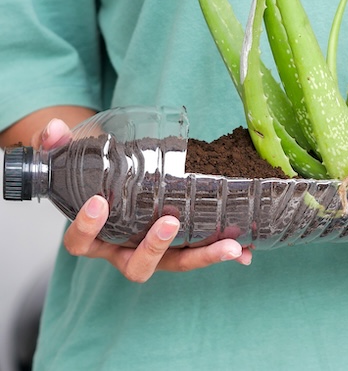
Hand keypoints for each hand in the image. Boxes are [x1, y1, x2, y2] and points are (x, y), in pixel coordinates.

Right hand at [41, 119, 252, 281]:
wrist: (114, 180)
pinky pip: (201, 254)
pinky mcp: (180, 246)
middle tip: (169, 222)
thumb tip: (54, 129)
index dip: (86, 228)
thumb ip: (57, 145)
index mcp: (94, 236)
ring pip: (175, 264)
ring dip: (203, 257)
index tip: (99, 203)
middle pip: (135, 265)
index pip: (80, 243)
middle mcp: (123, 249)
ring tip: (229, 245)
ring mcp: (154, 250)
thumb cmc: (94, 175)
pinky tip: (245, 249)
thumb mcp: (74, 157)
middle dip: (153, 248)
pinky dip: (223, 252)